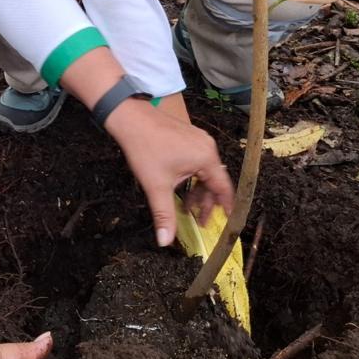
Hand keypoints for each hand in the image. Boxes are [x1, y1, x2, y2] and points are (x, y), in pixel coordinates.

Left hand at [105, 98, 234, 246]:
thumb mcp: (156, 186)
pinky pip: (197, 161)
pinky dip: (192, 177)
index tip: (227, 221)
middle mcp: (207, 147)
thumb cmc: (145, 148)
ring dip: (197, 190)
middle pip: (214, 181)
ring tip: (186, 207)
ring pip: (204, 171)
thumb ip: (164, 215)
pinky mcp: (189, 136)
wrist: (130, 118)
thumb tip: (165, 241)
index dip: (226, 207)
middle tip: (199, 220)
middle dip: (206, 202)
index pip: (224, 187)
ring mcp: (198, 139)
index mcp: (206, 158)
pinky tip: (180, 187)